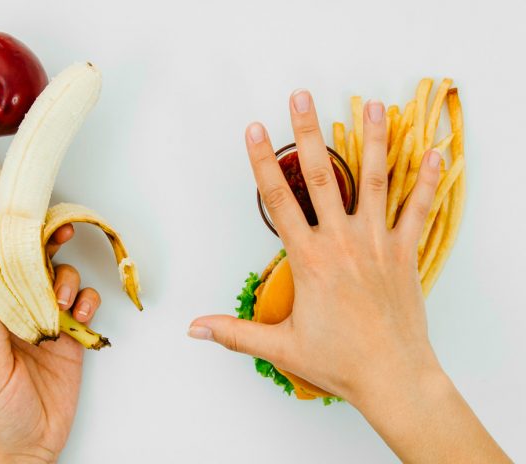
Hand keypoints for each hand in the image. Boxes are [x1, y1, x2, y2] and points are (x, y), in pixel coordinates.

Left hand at [0, 225, 101, 463]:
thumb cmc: (0, 412)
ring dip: (70, 283)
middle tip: (62, 232)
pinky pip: (86, 309)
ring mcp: (51, 326)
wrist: (30, 446)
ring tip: (68, 303)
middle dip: (49, 248)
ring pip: (64, 285)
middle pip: (38, 271)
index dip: (17, 248)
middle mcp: (23, 316)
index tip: (30, 227)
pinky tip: (85, 316)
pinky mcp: (74, 340)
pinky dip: (90, 304)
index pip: (6, 274)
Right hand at [190, 90, 509, 461]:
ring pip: (375, 181)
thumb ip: (234, 332)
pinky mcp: (405, 253)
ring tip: (372, 105)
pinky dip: (427, 182)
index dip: (262, 161)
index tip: (253, 130)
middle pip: (324, 176)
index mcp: (309, 260)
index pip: (278, 200)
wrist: (392, 378)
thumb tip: (194, 327)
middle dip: (309, 132)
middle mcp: (343, 242)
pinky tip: (434, 154)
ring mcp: (377, 244)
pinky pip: (419, 211)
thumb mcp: (279, 347)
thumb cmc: (339, 361)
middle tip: (302, 96)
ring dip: (372, 140)